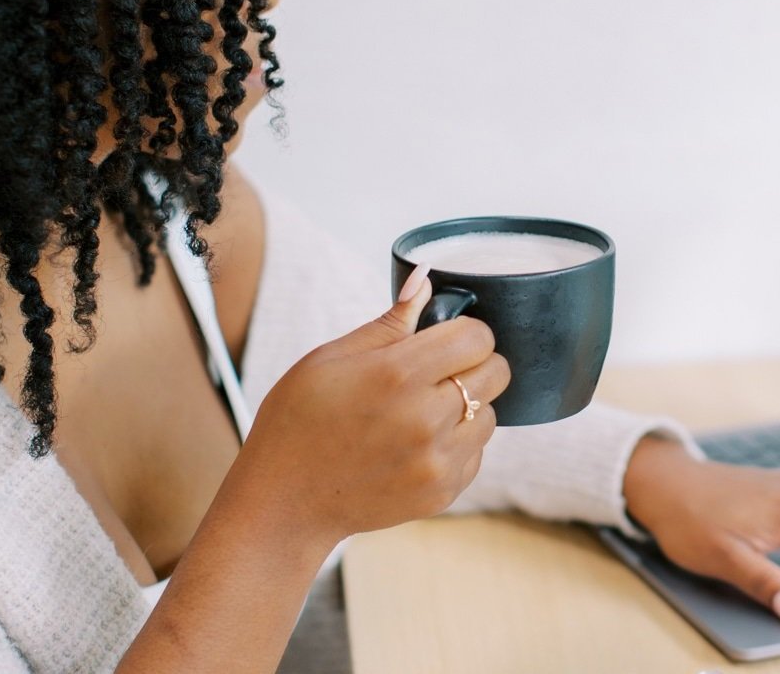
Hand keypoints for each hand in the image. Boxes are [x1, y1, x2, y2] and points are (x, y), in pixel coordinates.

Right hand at [239, 264, 508, 545]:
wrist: (283, 501)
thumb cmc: (299, 420)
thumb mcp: (331, 358)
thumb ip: (390, 322)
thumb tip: (425, 278)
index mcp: (397, 374)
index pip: (477, 336)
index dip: (467, 331)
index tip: (448, 338)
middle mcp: (425, 418)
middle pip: (496, 373)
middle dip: (475, 364)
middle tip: (440, 372)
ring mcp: (436, 461)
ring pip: (491, 415)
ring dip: (469, 407)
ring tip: (424, 410)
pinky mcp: (441, 493)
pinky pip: (476, 454)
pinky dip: (457, 445)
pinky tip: (418, 444)